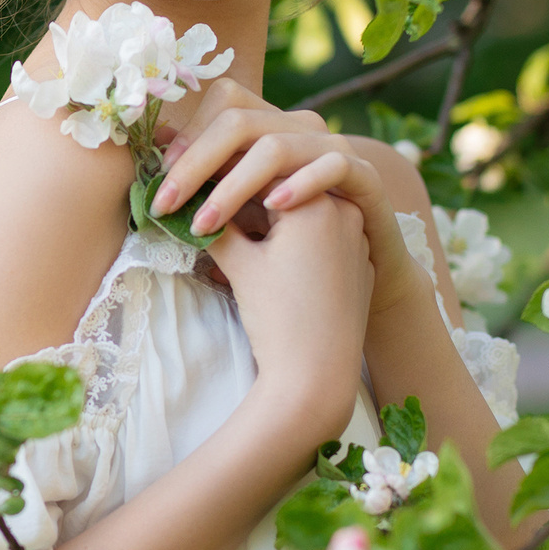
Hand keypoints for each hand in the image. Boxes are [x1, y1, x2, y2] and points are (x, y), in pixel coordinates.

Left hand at [150, 80, 431, 321]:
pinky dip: (302, 183)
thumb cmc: (289, 266)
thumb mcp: (237, 229)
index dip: (188, 136)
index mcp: (269, 136)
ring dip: (234, 184)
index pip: (225, 106)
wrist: (357, 298)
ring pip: (279, 144)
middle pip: (241, 121)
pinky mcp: (368, 181)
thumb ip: (205, 197)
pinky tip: (274, 206)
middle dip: (195, 162)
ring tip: (205, 223)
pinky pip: (336, 165)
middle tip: (164, 202)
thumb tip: (153, 174)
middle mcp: (302, 135)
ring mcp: (336, 154)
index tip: (159, 178)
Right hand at [207, 194, 371, 441]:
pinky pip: (322, 239)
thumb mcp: (240, 264)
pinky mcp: (359, 264)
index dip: (222, 175)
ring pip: (304, 213)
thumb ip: (215, 226)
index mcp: (316, 201)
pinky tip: (268, 253)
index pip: (261, 171)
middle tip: (209, 201)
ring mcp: (357, 239)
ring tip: (233, 228)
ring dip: (268, 216)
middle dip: (244, 193)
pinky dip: (293, 239)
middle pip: (285, 188)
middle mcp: (346, 212)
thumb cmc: (277, 319)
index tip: (194, 179)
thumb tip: (189, 204)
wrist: (316, 377)